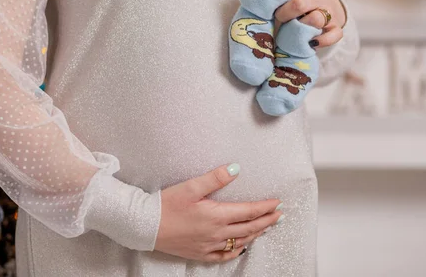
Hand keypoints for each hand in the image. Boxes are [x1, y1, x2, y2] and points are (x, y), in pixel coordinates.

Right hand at [154, 163, 282, 261]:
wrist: (145, 225)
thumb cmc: (166, 204)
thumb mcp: (191, 187)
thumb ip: (215, 178)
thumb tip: (236, 169)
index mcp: (216, 215)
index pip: (248, 211)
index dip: (265, 207)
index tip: (278, 203)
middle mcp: (216, 233)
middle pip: (249, 228)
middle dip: (266, 221)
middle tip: (279, 215)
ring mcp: (208, 246)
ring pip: (239, 242)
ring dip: (255, 234)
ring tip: (265, 228)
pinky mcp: (199, 253)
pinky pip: (224, 256)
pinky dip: (236, 251)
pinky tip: (241, 248)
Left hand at [268, 0, 345, 47]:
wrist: (330, 8)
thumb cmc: (302, 2)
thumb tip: (253, 0)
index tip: (265, 7)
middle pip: (299, 3)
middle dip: (284, 14)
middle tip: (278, 20)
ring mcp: (329, 12)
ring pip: (316, 19)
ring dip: (301, 28)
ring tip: (294, 32)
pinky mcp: (336, 28)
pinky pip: (332, 36)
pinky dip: (321, 41)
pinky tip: (310, 43)